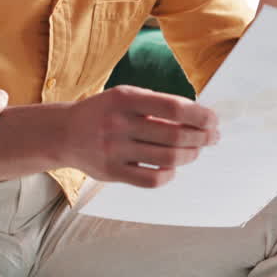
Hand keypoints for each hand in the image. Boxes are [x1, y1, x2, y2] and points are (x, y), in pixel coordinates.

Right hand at [62, 85, 218, 187]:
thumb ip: (156, 104)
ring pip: (167, 158)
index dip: (200, 115)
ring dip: (190, 155)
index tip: (213, 120)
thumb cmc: (103, 112)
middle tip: (212, 138)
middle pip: (175, 135)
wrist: (63, 133)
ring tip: (195, 151)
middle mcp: (119, 123)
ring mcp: (114, 149)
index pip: (174, 108)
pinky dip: (169, 175)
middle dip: (201, 137)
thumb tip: (198, 117)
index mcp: (125, 99)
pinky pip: (151, 179)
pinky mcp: (111, 172)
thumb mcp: (124, 97)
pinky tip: (172, 168)